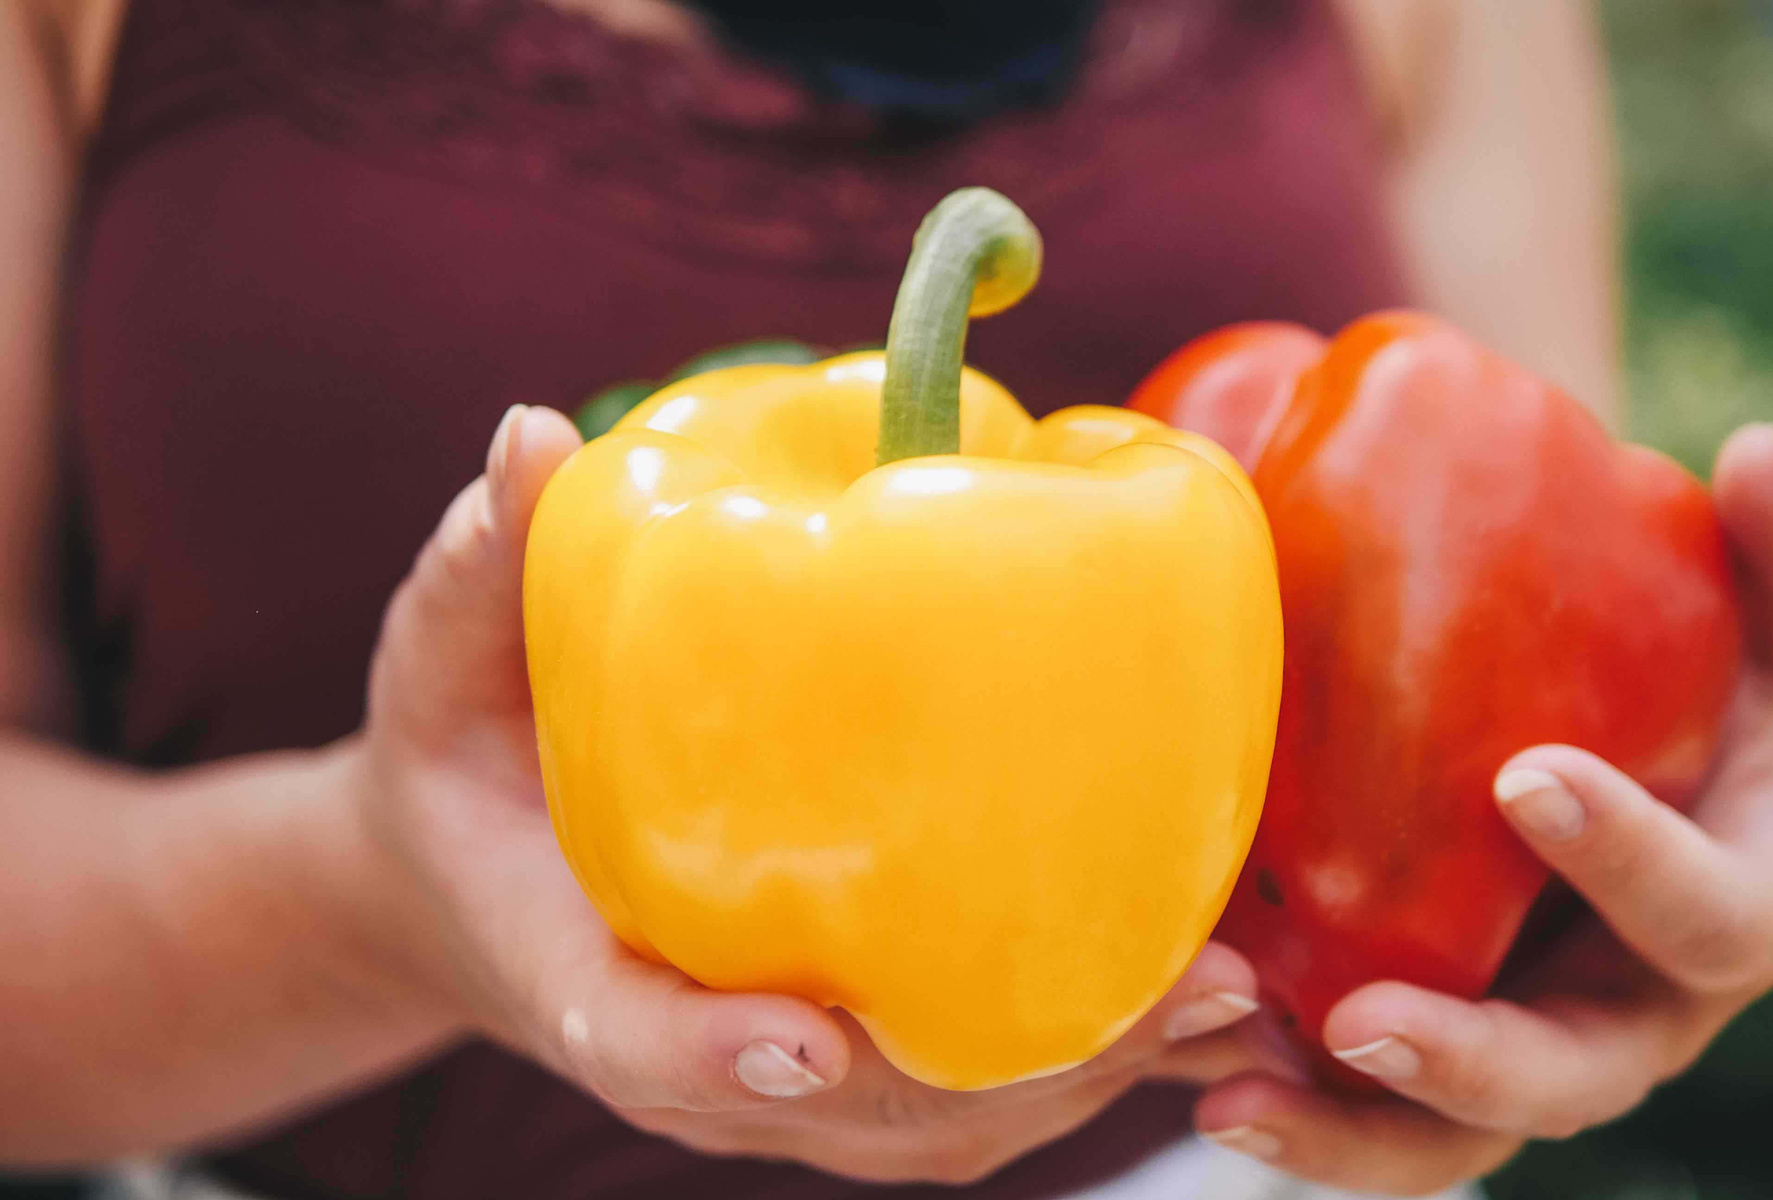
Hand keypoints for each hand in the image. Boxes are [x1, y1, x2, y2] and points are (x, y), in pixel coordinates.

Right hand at [350, 405, 1260, 1181]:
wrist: (481, 863)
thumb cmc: (470, 756)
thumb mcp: (444, 658)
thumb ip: (489, 566)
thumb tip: (536, 434)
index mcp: (580, 980)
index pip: (640, 1048)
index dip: (718, 1061)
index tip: (807, 1039)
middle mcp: (698, 1056)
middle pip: (854, 1118)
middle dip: (1002, 1083)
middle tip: (1151, 1003)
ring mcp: (786, 1073)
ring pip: (941, 1122)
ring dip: (1086, 1077)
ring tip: (1223, 993)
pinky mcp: (857, 1049)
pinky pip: (978, 1074)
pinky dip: (1087, 1043)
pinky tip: (1198, 967)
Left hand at [1162, 424, 1772, 1193]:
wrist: (1603, 740)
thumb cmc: (1705, 675)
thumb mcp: (1771, 620)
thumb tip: (1767, 452)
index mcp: (1729, 907)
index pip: (1709, 916)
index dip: (1632, 862)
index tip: (1523, 778)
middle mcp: (1630, 1010)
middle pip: (1570, 1080)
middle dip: (1472, 1064)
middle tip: (1362, 1022)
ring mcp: (1522, 1050)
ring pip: (1447, 1139)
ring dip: (1342, 1133)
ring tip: (1227, 1099)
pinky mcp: (1425, 1062)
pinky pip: (1354, 1114)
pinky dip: (1276, 1102)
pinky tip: (1180, 1070)